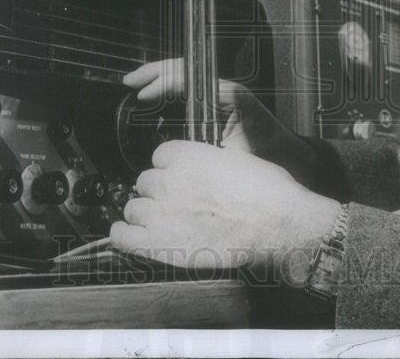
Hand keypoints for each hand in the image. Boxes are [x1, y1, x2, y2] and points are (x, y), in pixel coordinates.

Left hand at [109, 140, 340, 283]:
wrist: (276, 224)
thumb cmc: (265, 192)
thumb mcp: (236, 159)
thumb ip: (207, 162)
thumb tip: (201, 171)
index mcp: (185, 156)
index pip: (159, 156)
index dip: (170, 168)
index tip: (179, 178)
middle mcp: (167, 181)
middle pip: (145, 182)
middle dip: (158, 192)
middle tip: (177, 204)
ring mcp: (160, 213)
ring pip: (133, 207)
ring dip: (144, 213)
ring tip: (162, 223)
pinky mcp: (159, 244)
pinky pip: (122, 237)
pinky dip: (123, 236)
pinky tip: (129, 236)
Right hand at [123, 59, 316, 183]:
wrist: (293, 160)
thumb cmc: (270, 158)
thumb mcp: (234, 160)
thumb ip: (205, 154)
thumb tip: (171, 154)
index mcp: (230, 95)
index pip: (189, 79)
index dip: (163, 83)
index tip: (144, 94)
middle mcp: (226, 89)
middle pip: (185, 69)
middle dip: (156, 72)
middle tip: (131, 81)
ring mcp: (223, 94)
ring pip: (187, 75)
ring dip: (161, 77)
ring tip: (137, 83)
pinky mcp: (221, 102)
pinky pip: (192, 88)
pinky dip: (171, 88)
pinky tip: (155, 97)